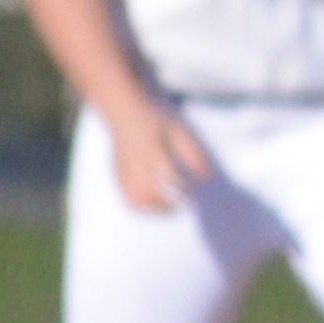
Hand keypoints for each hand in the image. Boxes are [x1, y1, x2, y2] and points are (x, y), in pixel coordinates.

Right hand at [102, 98, 211, 214]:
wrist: (125, 112)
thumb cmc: (156, 121)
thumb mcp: (180, 131)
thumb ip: (194, 154)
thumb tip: (206, 177)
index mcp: (153, 151)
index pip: (169, 177)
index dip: (183, 189)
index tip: (193, 192)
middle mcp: (136, 163)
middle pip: (148, 193)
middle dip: (167, 205)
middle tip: (181, 205)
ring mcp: (124, 170)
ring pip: (135, 199)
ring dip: (153, 210)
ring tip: (168, 208)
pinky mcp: (117, 174)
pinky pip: (126, 197)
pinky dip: (140, 206)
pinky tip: (153, 205)